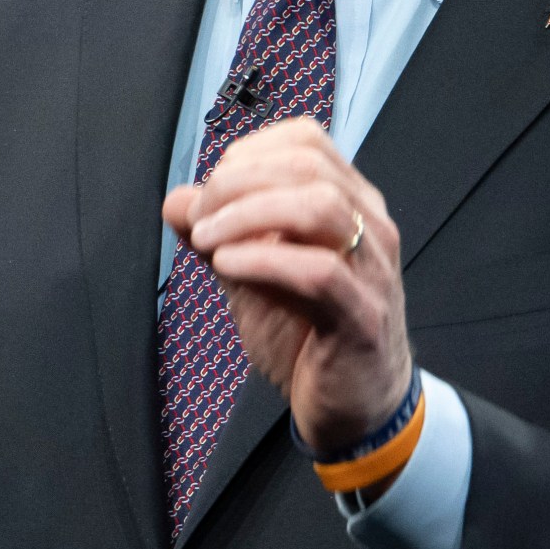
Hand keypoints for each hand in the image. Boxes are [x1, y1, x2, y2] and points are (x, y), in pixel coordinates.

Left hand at [162, 117, 413, 455]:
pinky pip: (318, 271)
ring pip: (318, 206)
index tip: (208, 191)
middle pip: (307, 165)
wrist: (354, 408)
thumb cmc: (308, 334)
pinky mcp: (364, 315)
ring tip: (207, 240)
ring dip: (248, 214)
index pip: (306, 140)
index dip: (247, 154)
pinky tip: (227, 267)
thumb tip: (176, 200)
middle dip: (238, 183)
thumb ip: (218, 235)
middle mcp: (370, 224)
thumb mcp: (251, 276)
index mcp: (350, 201)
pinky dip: (263, 260)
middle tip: (199, 218)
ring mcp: (374, 268)